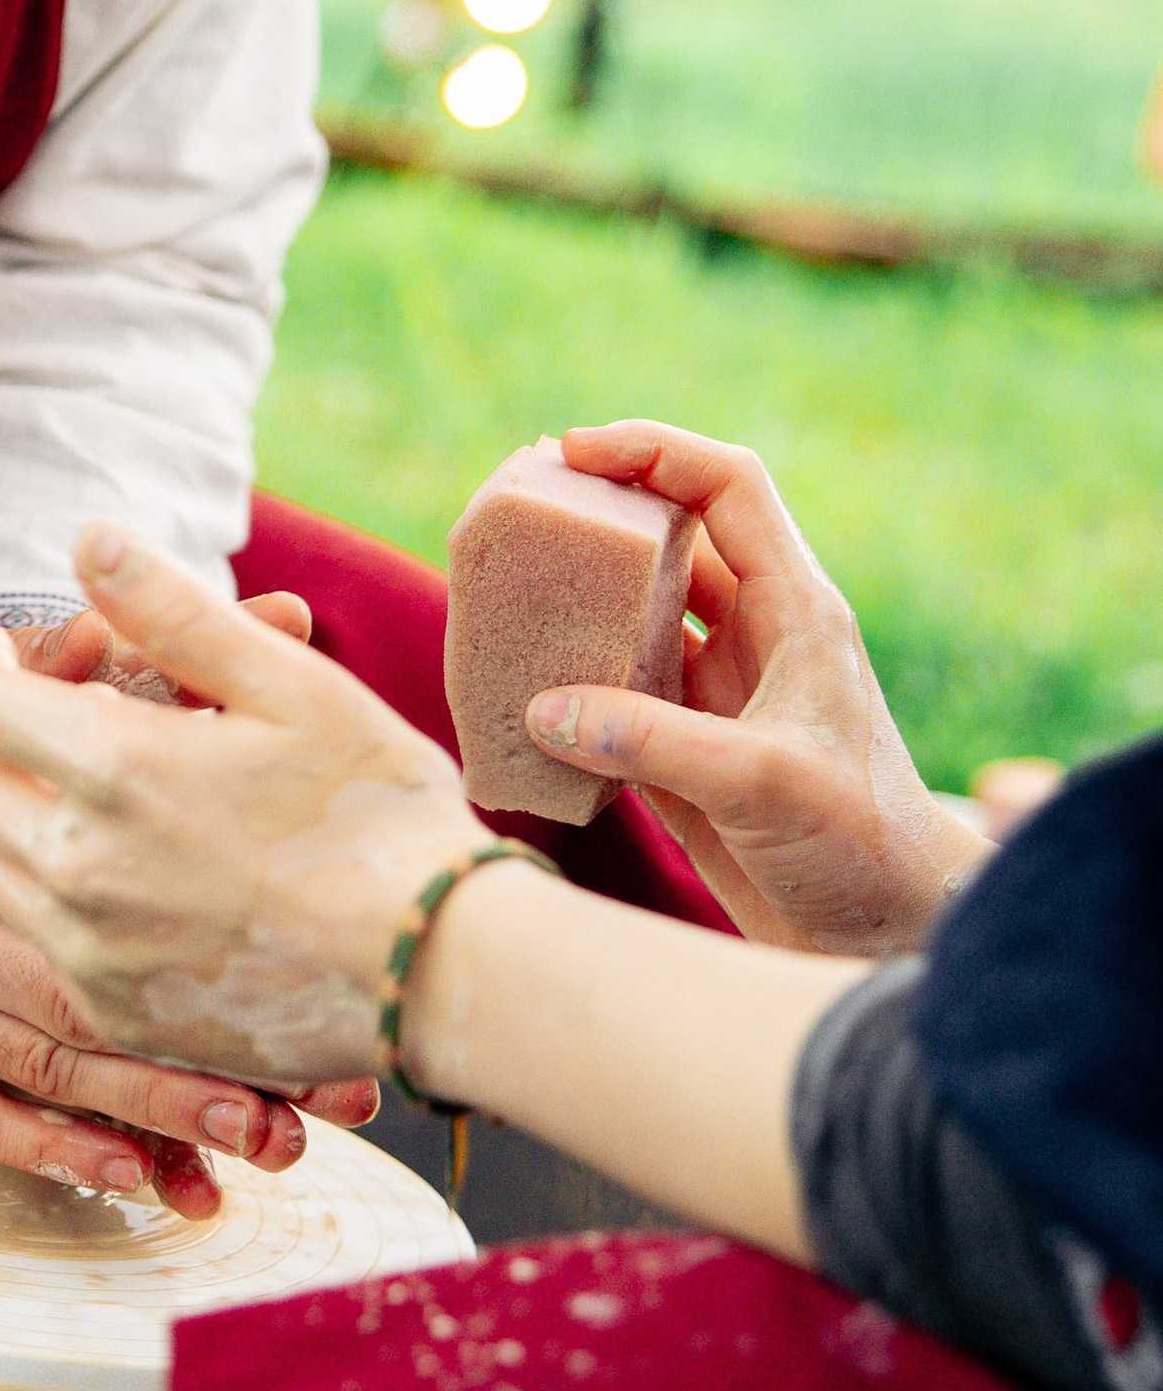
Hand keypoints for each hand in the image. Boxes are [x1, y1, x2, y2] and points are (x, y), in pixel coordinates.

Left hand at [0, 529, 486, 1090]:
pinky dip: (71, 907)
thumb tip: (88, 539)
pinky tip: (147, 886)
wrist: (441, 968)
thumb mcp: (288, 684)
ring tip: (115, 809)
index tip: (7, 658)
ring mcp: (93, 954)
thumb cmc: (376, 809)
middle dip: (1, 747)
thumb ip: (174, 609)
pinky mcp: (117, 1015)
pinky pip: (47, 946)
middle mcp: (81, 870)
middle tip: (69, 731)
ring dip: (30, 829)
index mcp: (115, 771)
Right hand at [0, 615, 310, 1217]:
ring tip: (264, 1148)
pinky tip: (132, 1177)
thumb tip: (133, 626)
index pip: (110, 889)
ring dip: (161, 1119)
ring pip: (51, 1075)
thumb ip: (38, 654)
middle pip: (100, 1002)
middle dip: (215, 1056)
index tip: (307, 977)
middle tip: (323, 1098)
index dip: (211, 942)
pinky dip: (54, 1155)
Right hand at [523, 422, 986, 954]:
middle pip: (671, 535)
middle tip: (520, 505)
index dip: (652, 451)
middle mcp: (756, 635)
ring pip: (635, 613)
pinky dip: (566, 686)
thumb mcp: (766, 785)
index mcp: (796, 610)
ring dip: (576, 598)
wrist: (888, 939)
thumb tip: (544, 708)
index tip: (572, 452)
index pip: (726, 487)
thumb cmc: (862, 847)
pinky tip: (517, 690)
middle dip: (599, 510)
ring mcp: (718, 692)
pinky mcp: (686, 751)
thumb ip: (655, 741)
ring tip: (502, 586)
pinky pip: (613, 696)